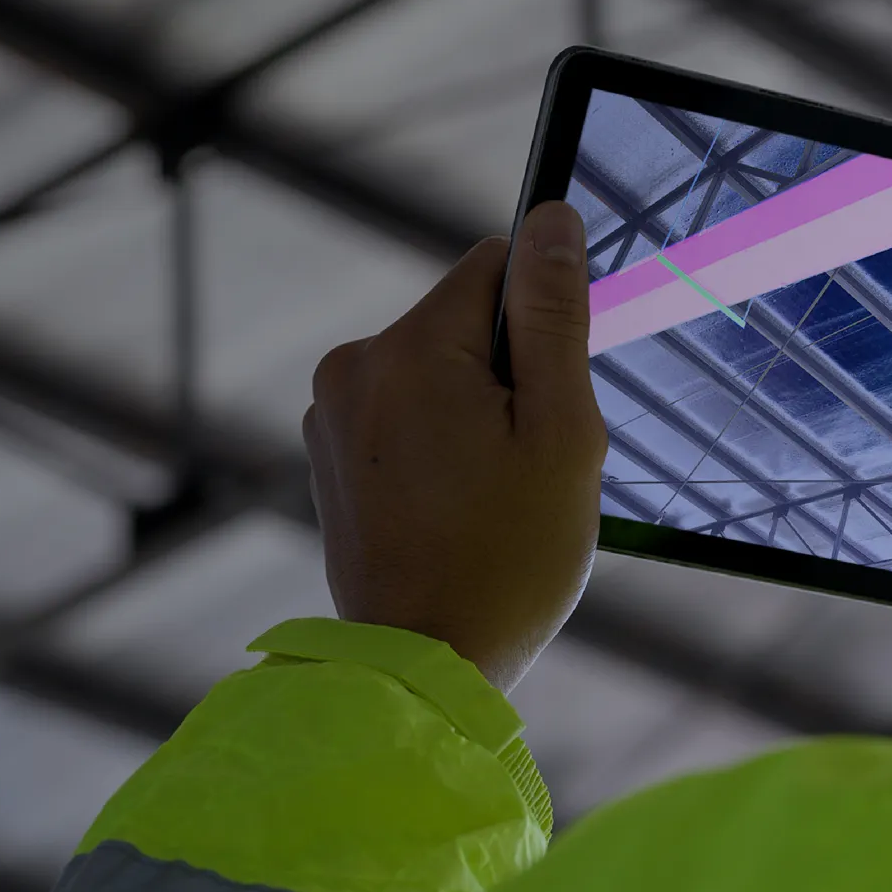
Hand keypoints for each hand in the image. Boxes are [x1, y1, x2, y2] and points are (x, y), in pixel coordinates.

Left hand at [303, 201, 607, 691]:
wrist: (425, 672)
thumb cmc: (507, 559)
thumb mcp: (560, 429)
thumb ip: (554, 314)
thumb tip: (552, 218)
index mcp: (408, 348)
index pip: (496, 266)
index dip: (543, 324)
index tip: (552, 397)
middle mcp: (353, 367)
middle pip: (465, 323)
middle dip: (510, 376)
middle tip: (527, 465)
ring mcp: (332, 416)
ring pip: (438, 372)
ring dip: (477, 415)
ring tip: (492, 497)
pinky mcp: (331, 458)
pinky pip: (406, 417)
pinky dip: (441, 448)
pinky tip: (458, 513)